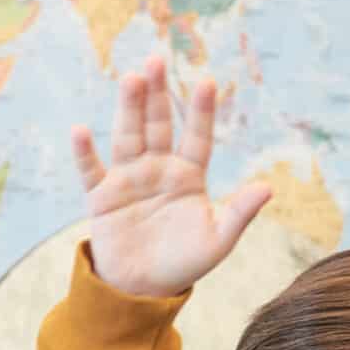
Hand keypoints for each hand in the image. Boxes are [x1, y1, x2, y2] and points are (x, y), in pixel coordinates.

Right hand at [71, 55, 271, 298]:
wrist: (142, 290)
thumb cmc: (183, 264)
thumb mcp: (217, 242)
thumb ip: (239, 214)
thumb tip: (268, 187)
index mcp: (188, 176)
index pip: (197, 136)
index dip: (201, 111)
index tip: (207, 82)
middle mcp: (158, 169)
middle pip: (159, 125)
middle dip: (158, 93)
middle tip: (156, 60)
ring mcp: (128, 179)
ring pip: (128, 136)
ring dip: (129, 108)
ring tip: (131, 78)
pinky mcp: (102, 197)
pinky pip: (92, 170)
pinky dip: (85, 153)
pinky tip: (81, 131)